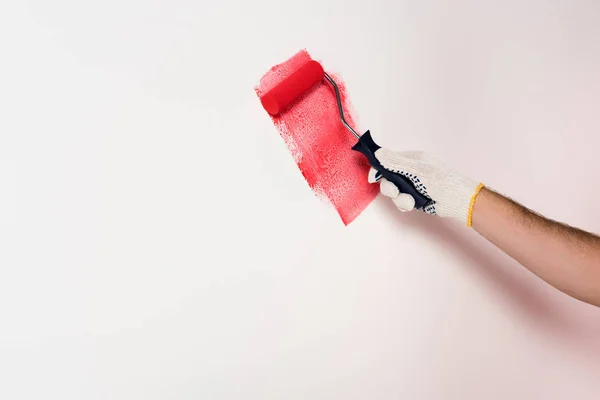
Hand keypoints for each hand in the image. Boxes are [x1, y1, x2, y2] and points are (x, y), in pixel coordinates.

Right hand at [368, 149, 483, 225]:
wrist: (457, 201)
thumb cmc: (441, 181)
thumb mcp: (416, 170)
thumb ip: (395, 162)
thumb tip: (378, 152)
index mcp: (410, 160)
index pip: (387, 161)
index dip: (378, 169)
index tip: (374, 177)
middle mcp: (409, 172)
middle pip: (387, 178)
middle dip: (390, 188)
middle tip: (396, 192)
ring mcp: (411, 185)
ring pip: (394, 192)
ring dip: (400, 198)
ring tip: (411, 201)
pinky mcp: (414, 198)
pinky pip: (401, 202)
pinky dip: (405, 205)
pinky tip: (414, 205)